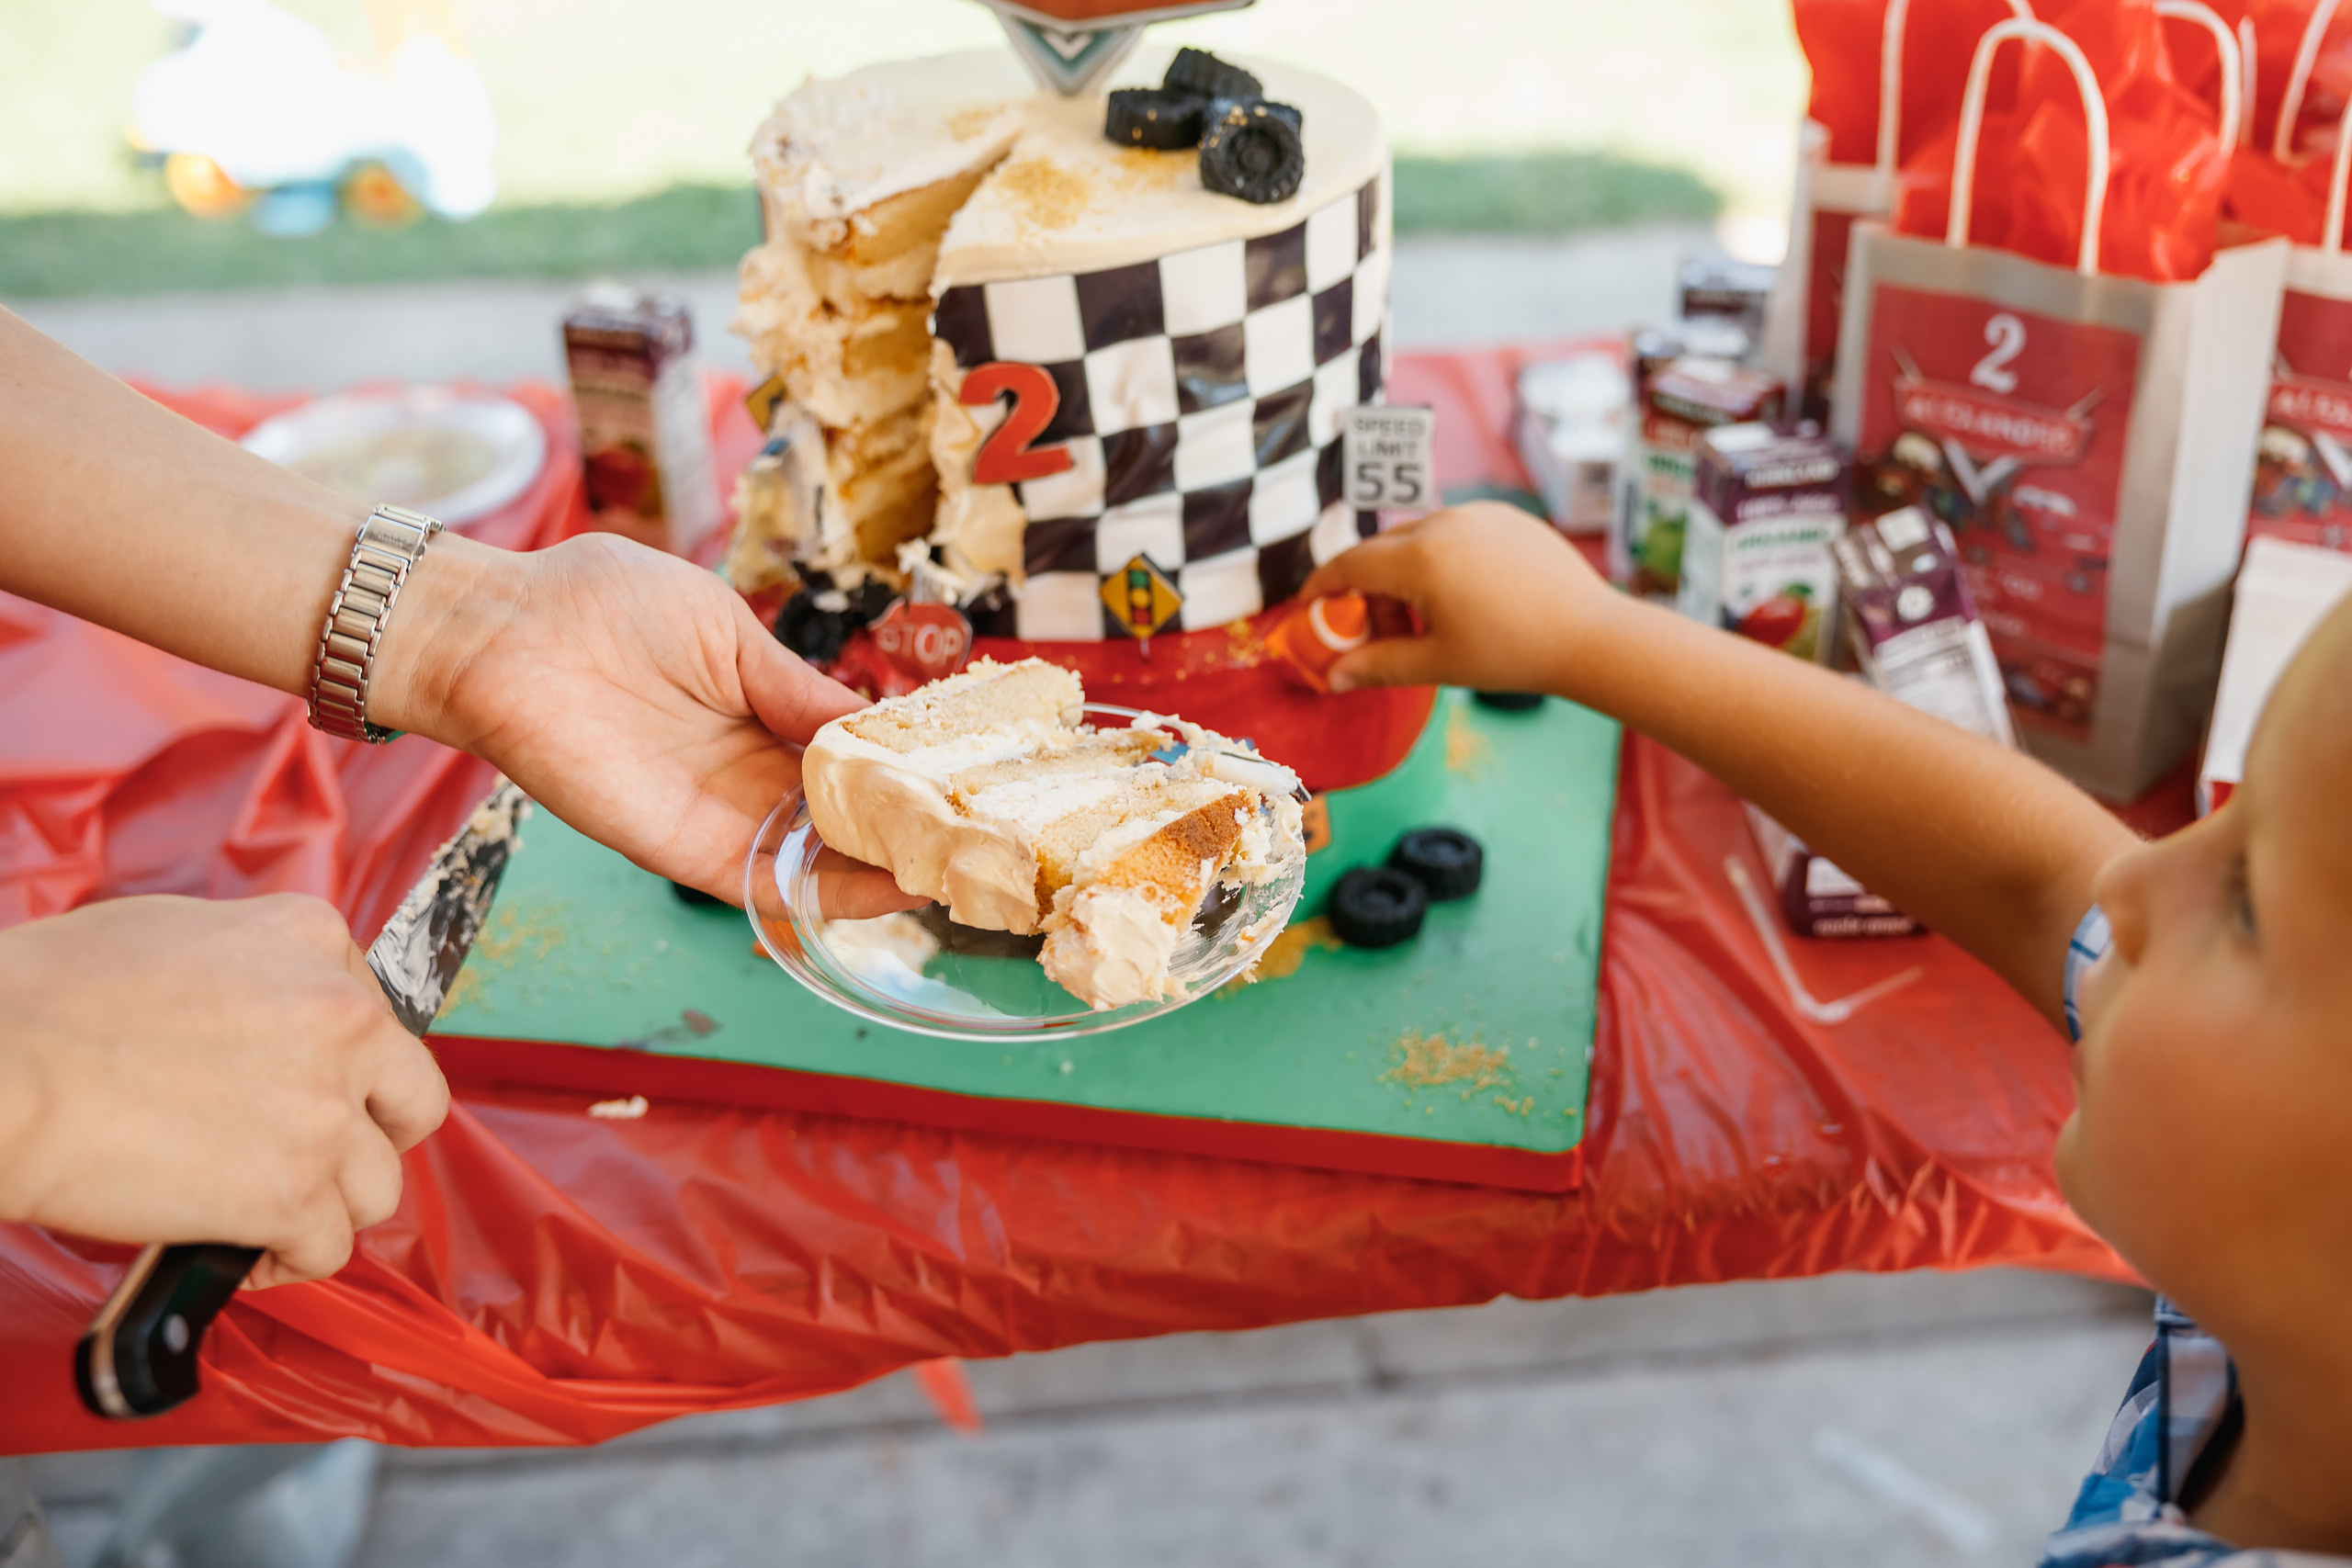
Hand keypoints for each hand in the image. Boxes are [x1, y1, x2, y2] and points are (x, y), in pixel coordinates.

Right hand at [0, 894, 446, 1287]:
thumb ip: (246, 967)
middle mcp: (343, 1018)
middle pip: (413, 1097)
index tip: (306, 1088)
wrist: (1, 1063)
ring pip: (379, 1182)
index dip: (343, 1063)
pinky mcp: (292, 1190)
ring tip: (270, 1211)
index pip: (375, 1011)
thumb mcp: (173, 933)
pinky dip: (288, 1261)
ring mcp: (325, 1109)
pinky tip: (244, 1253)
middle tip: (318, 1156)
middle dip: (373, 1134)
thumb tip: (252, 1011)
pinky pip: (328, 1246)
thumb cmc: (47, 999)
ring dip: (328, 1205)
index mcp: (312, 938)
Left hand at [379, 533, 923, 913]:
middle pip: (839, 816)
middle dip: (904, 829)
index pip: (844, 755)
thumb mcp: (725, 629)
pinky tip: (891, 888)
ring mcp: (715, 813)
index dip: (900, 768)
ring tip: (958, 871)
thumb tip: (869, 719)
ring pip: (816, 859)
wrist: (502, 632)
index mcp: (756, 710)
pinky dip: (827, 894)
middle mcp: (742, 770)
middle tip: (982, 839)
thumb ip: (794, 685)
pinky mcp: (680, 847)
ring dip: (882, 871)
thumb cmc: (600, 603)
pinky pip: (766, 882)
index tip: (963, 776)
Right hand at [1297, 501, 1618, 695]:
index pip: (1348, 566)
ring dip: (1408, 576)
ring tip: (1433, 623)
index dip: (1322, 587)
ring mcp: (1478, 513)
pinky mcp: (1507, 515)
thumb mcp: (1436, 665)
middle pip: (1382, 552)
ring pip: (1419, 540)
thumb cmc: (1512, 653)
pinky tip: (1468, 600)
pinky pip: (1457, 533)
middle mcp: (1444, 523)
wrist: (1590, 635)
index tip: (1308, 605)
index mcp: (1419, 558)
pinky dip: (1444, 562)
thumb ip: (1377, 665)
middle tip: (1384, 636)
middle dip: (1370, 592)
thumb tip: (1331, 679)